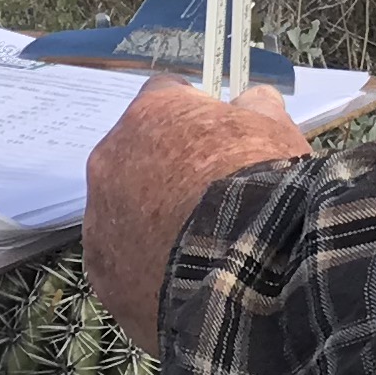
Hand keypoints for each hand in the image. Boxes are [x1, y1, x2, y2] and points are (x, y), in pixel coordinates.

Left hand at [85, 78, 307, 356]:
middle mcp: (110, 159)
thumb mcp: (275, 132)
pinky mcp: (103, 275)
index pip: (164, 94)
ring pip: (121, 212)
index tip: (216, 136)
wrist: (246, 268)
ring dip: (150, 221)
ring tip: (196, 245)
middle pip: (134, 156)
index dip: (192, 116)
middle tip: (205, 194)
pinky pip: (122, 264)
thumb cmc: (261, 186)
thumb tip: (255, 100)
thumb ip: (258, 108)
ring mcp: (100, 219)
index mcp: (151, 114)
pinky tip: (182, 280)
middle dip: (165, 171)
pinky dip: (146, 268)